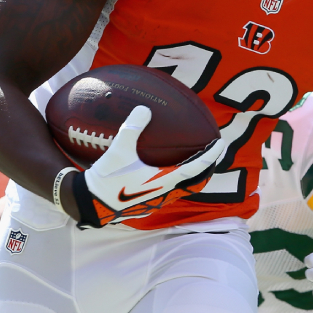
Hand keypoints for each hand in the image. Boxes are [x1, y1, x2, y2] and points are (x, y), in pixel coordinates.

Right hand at [72, 105, 225, 226]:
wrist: (90, 204)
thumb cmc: (106, 179)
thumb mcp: (118, 150)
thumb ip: (132, 129)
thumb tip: (144, 108)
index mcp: (163, 181)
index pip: (196, 168)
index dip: (211, 155)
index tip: (221, 143)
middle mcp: (165, 194)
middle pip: (196, 182)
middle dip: (208, 168)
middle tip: (215, 153)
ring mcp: (157, 201)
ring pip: (185, 190)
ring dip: (195, 177)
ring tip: (199, 163)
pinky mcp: (148, 205)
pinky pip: (172, 193)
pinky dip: (180, 181)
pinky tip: (170, 173)